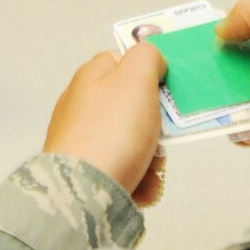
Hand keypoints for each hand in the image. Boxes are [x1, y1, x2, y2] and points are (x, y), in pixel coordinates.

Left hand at [43, 44, 167, 204]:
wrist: (83, 192)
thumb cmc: (112, 130)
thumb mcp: (136, 78)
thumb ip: (148, 57)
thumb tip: (151, 60)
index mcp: (91, 77)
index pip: (123, 61)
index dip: (149, 73)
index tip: (167, 92)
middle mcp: (83, 105)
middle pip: (133, 106)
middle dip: (156, 124)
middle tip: (161, 138)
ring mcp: (82, 140)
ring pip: (132, 141)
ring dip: (152, 157)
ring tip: (152, 170)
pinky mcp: (86, 172)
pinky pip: (124, 169)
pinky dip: (139, 178)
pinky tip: (143, 188)